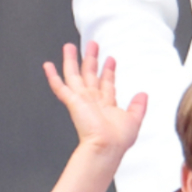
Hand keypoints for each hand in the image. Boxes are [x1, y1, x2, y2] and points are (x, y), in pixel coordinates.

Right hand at [43, 42, 145, 157]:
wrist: (107, 147)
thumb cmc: (118, 139)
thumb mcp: (134, 119)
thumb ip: (138, 106)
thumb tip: (143, 94)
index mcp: (106, 104)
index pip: (106, 83)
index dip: (108, 70)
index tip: (110, 58)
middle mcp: (93, 100)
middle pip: (90, 74)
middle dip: (91, 59)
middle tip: (92, 44)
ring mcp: (81, 100)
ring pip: (74, 75)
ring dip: (72, 60)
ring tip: (70, 46)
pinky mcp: (73, 102)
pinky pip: (60, 87)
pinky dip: (53, 76)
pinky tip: (48, 66)